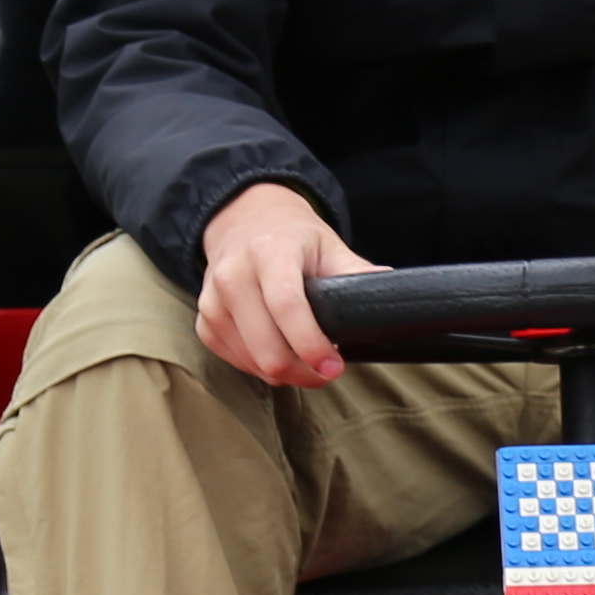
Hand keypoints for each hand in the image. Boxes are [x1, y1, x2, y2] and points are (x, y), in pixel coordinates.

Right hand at [196, 182, 380, 387]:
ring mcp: (212, 298)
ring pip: (249, 359)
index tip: (333, 366)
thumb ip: (356, 272)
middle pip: (266, 345)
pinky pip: (232, 359)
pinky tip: (278, 356)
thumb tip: (390, 292)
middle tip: (326, 372)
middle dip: (301, 370)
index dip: (310, 344)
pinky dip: (258, 367)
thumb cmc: (293, 238)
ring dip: (282, 372)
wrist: (243, 221)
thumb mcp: (328, 245)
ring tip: (306, 364)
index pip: (286, 305)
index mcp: (269, 251)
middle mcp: (233, 273)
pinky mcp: (204, 319)